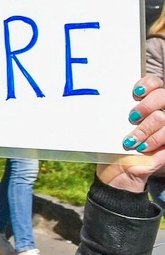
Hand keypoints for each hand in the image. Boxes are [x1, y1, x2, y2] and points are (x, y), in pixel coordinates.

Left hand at [98, 76, 164, 192]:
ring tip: (131, 141)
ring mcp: (164, 128)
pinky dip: (154, 141)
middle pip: (163, 96)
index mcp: (145, 103)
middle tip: (131, 117)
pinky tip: (142, 148)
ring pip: (163, 118)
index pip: (154, 83)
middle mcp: (159, 112)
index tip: (135, 92)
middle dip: (146, 106)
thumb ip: (112, 111)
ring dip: (145, 129)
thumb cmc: (113, 146)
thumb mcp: (110, 127)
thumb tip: (96, 95)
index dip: (148, 84)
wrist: (118, 172)